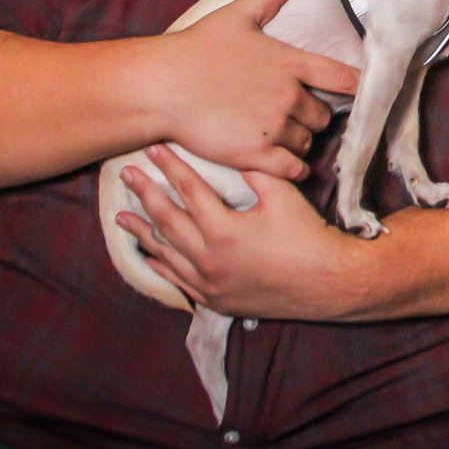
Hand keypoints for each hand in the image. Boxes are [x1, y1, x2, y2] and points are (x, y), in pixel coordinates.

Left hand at [113, 144, 363, 318]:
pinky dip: (161, 265)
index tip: (153, 148)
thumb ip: (253, 170)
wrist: (327, 283)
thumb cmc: (307, 236)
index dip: (171, 167)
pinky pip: (179, 281)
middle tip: (126, 176)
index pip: (189, 191)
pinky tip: (149, 254)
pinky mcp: (216, 300)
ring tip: (121, 217)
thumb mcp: (282, 195)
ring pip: (166, 254)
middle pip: (166, 221)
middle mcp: (208, 260)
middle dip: (144, 195)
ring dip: (143, 233)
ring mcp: (209, 284)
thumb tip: (233, 149)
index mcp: (223, 231)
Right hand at [146, 0, 360, 181]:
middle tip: (294, 115)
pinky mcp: (257, 154)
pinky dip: (292, 168)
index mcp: (290, 63)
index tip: (364, 93)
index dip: (359, 88)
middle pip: (323, 117)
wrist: (163, 86)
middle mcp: (289, 97)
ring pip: (307, 143)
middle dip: (312, 117)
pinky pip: (293, 169)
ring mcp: (274, 128)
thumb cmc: (196, 49)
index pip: (344, 78)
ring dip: (299, 141)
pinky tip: (282, 162)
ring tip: (280, 135)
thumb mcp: (235, 15)